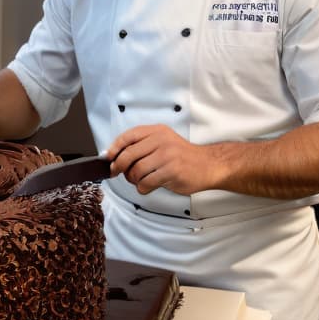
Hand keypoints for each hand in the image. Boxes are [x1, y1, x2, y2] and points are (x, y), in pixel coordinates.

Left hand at [107, 125, 225, 195]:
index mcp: (157, 131)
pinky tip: (148, 186)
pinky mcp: (171, 172)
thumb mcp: (163, 141)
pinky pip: (146, 183)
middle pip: (128, 155)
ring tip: (140, 180)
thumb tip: (114, 155)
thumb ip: (141, 145)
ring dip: (133, 180)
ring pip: (136, 171)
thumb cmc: (182, 156)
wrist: (209, 165)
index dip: (114, 148)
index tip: (109, 158)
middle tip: (118, 172)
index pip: (128, 136)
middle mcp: (161, 141)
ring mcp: (166, 156)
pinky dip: (142, 188)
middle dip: (119, 167)